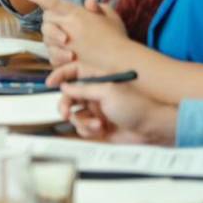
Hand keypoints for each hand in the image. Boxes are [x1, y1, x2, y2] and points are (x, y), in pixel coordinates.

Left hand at [26, 0, 130, 78]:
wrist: (122, 61)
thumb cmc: (117, 37)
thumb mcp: (111, 16)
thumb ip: (98, 8)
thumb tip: (89, 1)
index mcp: (78, 14)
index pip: (53, 3)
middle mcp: (69, 28)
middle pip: (46, 20)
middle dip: (49, 21)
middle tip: (59, 25)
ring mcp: (66, 44)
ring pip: (46, 38)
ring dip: (51, 38)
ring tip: (65, 41)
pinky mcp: (66, 60)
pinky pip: (51, 55)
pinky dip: (55, 54)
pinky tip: (65, 54)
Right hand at [54, 67, 177, 144]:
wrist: (152, 129)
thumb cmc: (137, 106)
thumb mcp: (108, 92)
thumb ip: (83, 89)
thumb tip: (66, 87)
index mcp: (98, 79)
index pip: (74, 72)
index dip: (61, 75)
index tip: (50, 82)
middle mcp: (95, 94)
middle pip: (69, 96)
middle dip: (66, 105)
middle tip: (66, 112)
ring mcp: (97, 110)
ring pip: (74, 114)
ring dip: (82, 121)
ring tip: (97, 124)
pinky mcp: (98, 126)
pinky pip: (82, 128)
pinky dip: (88, 130)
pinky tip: (101, 129)